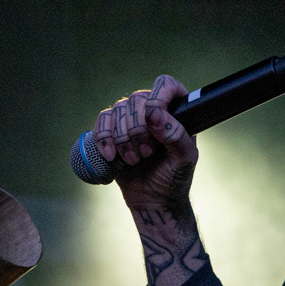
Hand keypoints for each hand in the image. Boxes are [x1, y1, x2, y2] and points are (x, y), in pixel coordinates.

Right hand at [95, 75, 197, 211]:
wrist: (153, 201)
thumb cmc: (174, 179)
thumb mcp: (184, 160)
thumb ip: (176, 135)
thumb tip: (154, 113)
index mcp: (176, 111)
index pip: (164, 84)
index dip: (157, 98)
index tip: (153, 121)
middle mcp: (152, 110)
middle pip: (136, 99)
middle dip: (137, 130)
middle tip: (146, 153)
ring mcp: (131, 120)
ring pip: (116, 110)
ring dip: (121, 139)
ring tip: (133, 160)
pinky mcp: (112, 133)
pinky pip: (101, 122)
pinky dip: (102, 139)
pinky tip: (110, 156)